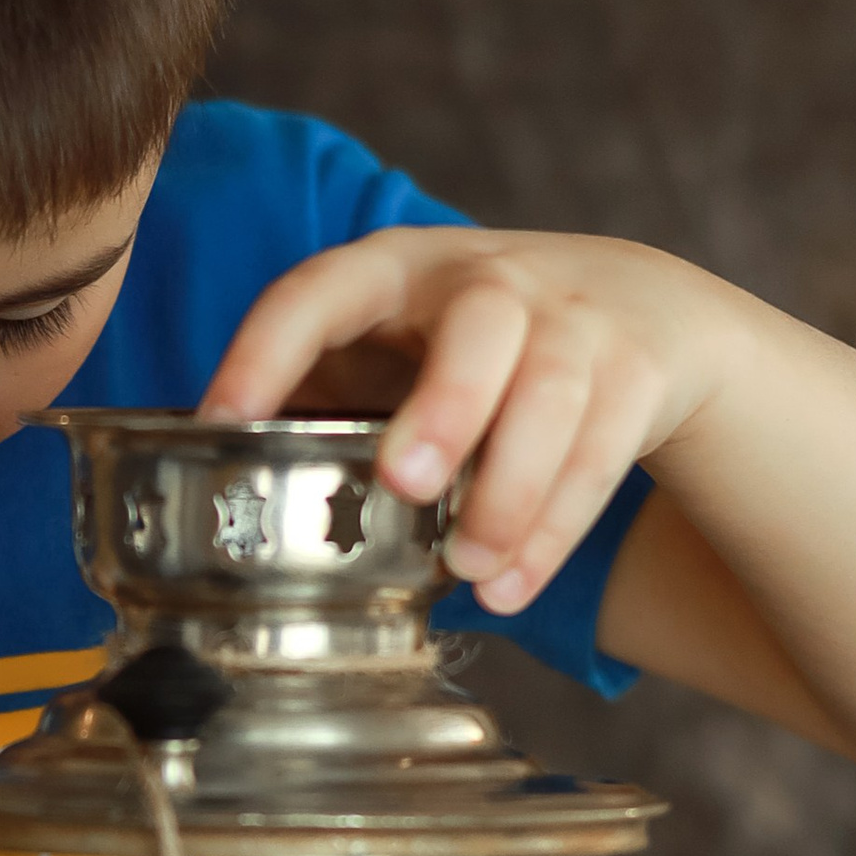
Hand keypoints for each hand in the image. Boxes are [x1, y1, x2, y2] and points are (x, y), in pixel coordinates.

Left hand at [202, 229, 739, 615]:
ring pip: (553, 396)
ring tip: (466, 568)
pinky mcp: (637, 371)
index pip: (321, 291)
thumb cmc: (471, 343)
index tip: (222, 418)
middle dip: (447, 404)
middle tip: (404, 482)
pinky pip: (600, 453)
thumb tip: (212, 480)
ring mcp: (576, 320)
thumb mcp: (392, 343)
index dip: (267, 350)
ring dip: (508, 491)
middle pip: (481, 325)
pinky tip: (509, 585)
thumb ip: (317, 395)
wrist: (643, 305)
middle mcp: (490, 280)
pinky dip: (554, 530)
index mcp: (398, 270)